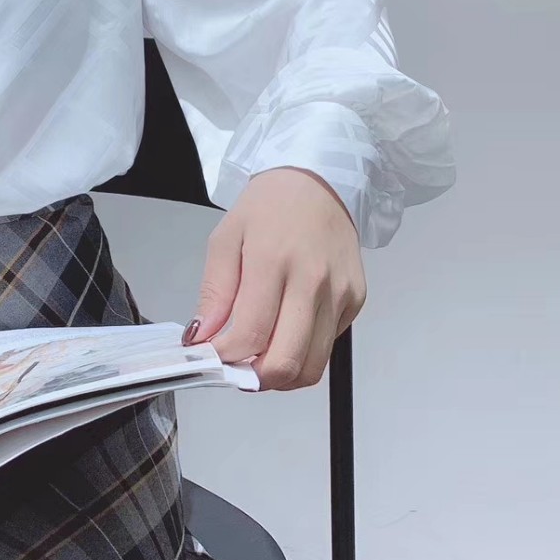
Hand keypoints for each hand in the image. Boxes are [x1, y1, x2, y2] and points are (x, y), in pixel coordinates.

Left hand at [183, 166, 366, 390]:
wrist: (318, 181)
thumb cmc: (267, 207)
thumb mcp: (225, 239)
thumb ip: (214, 293)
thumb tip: (202, 338)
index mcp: (273, 260)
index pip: (250, 334)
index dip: (225, 357)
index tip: (210, 357)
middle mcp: (313, 280)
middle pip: (287, 361)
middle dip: (255, 378)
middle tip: (236, 368)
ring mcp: (340, 294)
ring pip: (312, 365)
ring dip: (281, 374)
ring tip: (258, 357)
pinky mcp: (356, 300)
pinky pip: (327, 345)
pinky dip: (303, 350)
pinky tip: (286, 329)